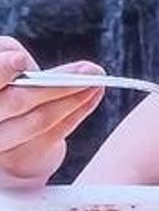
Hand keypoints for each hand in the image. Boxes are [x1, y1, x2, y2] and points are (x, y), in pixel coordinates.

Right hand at [0, 36, 104, 186]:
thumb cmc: (7, 80)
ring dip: (74, 98)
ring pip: (39, 120)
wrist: (9, 123)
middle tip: (88, 71)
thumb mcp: (3, 59)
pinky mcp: (22, 157)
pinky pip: (55, 133)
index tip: (20, 60)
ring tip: (97, 79)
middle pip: (17, 102)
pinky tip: (95, 93)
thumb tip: (25, 62)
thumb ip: (8, 54)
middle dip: (55, 85)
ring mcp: (1, 143)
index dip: (1, 71)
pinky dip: (79, 110)